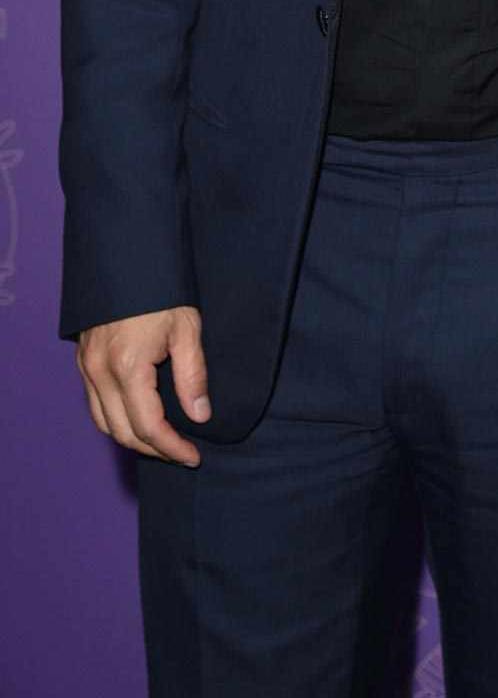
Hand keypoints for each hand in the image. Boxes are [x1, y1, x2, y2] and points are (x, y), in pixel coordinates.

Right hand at [76, 305, 209, 465]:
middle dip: (153, 449)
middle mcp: (100, 372)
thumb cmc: (162, 289)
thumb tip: (200, 416)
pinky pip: (95, 404)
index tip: (193, 456)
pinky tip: (138, 417)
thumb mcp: (187, 328)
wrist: (128, 256)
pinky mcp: (83, 360)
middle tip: (181, 453)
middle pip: (122, 432)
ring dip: (132, 438)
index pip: (148, 427)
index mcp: (128, 366)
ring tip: (163, 442)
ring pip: (103, 422)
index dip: (172, 448)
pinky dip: (115, 419)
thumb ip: (193, 375)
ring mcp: (87, 367)